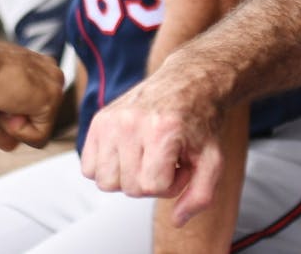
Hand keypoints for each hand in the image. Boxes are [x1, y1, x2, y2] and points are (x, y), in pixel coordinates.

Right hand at [0, 39, 63, 150]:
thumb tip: (12, 146)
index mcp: (35, 73)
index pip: (31, 114)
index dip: (4, 118)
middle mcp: (48, 76)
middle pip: (36, 124)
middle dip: (10, 122)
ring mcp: (53, 85)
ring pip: (39, 131)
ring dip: (13, 124)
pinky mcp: (52, 97)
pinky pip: (40, 137)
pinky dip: (18, 130)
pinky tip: (7, 106)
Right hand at [79, 67, 226, 226]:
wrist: (188, 81)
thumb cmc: (200, 118)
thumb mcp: (212, 159)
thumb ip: (200, 195)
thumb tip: (177, 220)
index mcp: (161, 130)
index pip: (152, 187)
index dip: (172, 184)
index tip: (181, 165)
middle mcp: (131, 123)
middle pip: (129, 188)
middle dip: (150, 182)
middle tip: (165, 159)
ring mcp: (111, 120)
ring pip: (105, 181)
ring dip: (127, 177)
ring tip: (146, 156)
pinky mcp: (99, 120)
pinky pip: (88, 167)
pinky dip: (106, 168)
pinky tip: (127, 154)